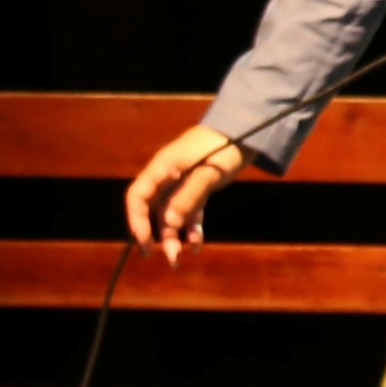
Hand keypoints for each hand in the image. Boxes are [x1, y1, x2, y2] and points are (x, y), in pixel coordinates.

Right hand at [125, 124, 246, 261]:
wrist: (248, 129)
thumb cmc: (224, 146)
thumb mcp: (206, 173)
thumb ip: (187, 197)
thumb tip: (168, 224)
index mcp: (162, 168)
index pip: (138, 197)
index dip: (137, 220)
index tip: (145, 242)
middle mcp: (168, 176)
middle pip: (155, 210)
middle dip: (159, 234)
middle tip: (168, 257)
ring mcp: (183, 182)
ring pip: (172, 213)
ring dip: (176, 234)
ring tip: (183, 256)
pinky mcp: (199, 186)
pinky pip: (189, 211)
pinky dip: (192, 227)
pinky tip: (197, 244)